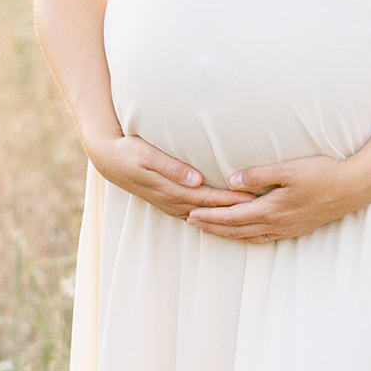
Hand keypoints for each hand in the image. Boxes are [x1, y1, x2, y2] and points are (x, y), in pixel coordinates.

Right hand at [88, 135, 254, 220]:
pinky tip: (225, 218)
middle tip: (261, 209)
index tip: (252, 199)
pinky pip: (196, 214)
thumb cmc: (131, 151)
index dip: (231, 200)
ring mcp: (172, 205)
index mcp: (172, 190)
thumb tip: (195, 179)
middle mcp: (174, 202)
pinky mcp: (170, 203)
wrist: (110, 159)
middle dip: (235, 211)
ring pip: (205, 216)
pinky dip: (212, 218)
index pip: (209, 198)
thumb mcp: (148, 155)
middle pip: (211, 210)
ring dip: (225, 218)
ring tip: (249, 217)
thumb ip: (173, 167)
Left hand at [186, 153, 370, 242]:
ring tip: (211, 230)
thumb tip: (232, 181)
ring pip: (249, 237)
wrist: (354, 188)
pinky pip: (264, 238)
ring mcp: (288, 229)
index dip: (210, 216)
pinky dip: (247, 237)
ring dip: (228, 234)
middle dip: (212, 227)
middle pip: (237, 230)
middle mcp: (277, 224)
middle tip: (191, 224)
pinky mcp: (297, 228)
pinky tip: (246, 234)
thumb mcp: (288, 169)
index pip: (232, 216)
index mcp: (271, 210)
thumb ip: (259, 175)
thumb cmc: (322, 173)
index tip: (191, 214)